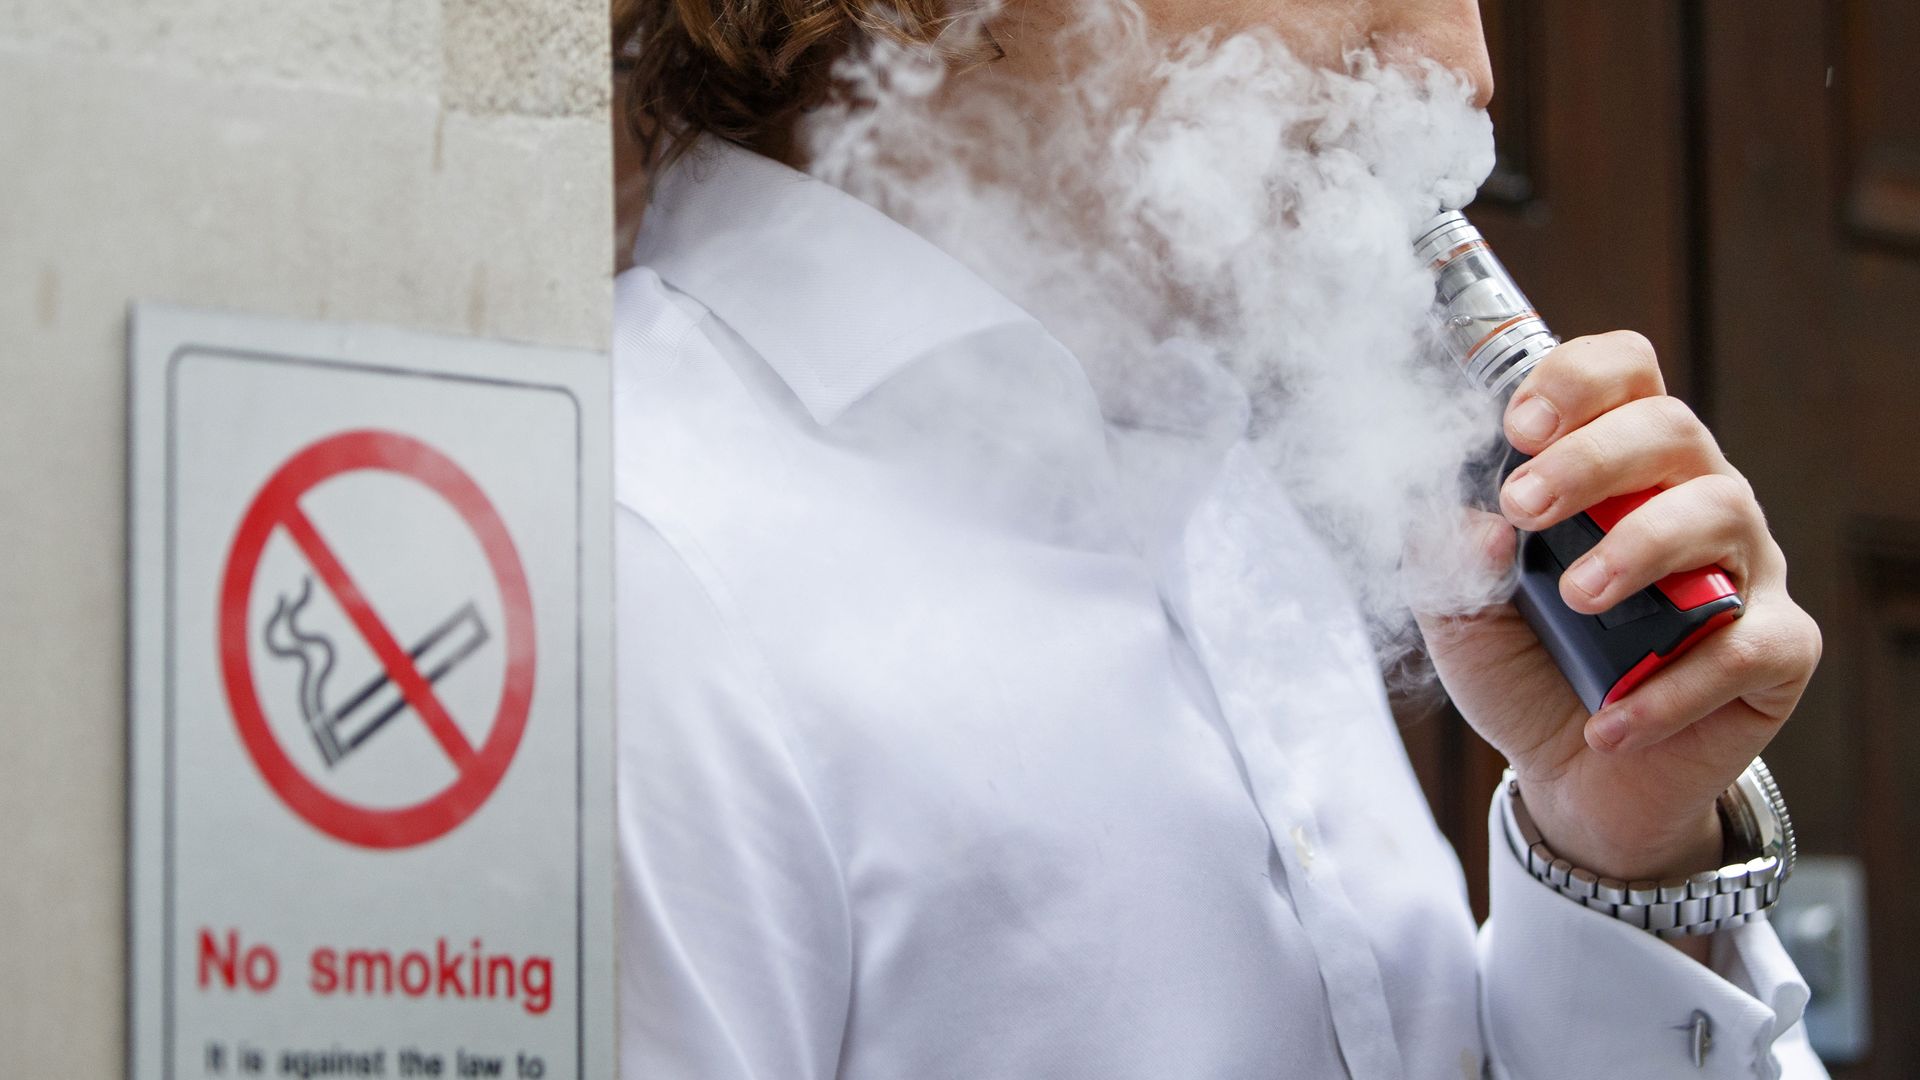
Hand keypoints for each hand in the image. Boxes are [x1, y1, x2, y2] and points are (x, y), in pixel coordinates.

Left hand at [1414, 331, 1821, 896]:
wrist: (1568, 778)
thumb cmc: (1522, 665)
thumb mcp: (1459, 613)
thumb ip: (1449, 561)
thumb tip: (1476, 525)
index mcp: (1617, 466)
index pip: (1623, 375)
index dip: (1577, 382)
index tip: (1518, 427)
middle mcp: (1690, 495)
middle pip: (1670, 429)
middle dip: (1592, 459)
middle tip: (1525, 508)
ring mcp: (1742, 569)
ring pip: (1720, 514)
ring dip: (1641, 547)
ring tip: (1577, 599)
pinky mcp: (1776, 651)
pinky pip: (1747, 647)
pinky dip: (1673, 685)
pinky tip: (1609, 719)